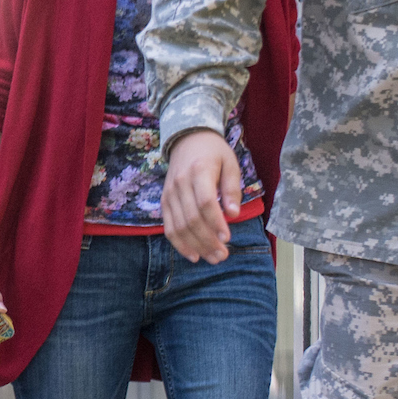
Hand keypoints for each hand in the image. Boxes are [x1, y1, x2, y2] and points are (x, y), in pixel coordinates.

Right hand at [161, 130, 239, 264]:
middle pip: (191, 218)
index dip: (215, 222)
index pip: (205, 201)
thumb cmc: (213, 153)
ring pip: (179, 226)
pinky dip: (179, 244)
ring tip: (213, 258)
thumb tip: (233, 214)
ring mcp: (169, 194)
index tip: (227, 238)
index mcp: (199, 171)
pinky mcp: (164, 202)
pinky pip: (168, 227)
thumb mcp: (230, 164)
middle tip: (223, 255)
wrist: (186, 140)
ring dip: (195, 246)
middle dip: (207, 241)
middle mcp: (180, 183)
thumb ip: (232, 189)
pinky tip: (193, 255)